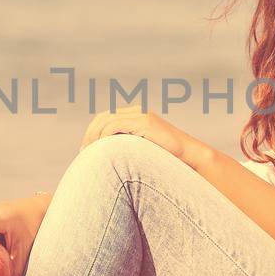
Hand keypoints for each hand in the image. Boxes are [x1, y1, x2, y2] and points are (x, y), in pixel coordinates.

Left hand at [80, 106, 205, 164]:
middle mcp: (137, 112)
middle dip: (90, 134)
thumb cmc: (169, 162)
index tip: (85, 150)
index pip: (106, 118)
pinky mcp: (144, 121)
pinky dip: (103, 137)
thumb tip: (108, 163)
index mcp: (136, 116)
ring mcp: (141, 115)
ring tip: (88, 153)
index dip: (92, 132)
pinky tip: (100, 150)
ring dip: (94, 137)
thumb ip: (127, 151)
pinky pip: (115, 126)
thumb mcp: (142, 154)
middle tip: (82, 152)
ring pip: (106, 120)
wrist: (191, 158)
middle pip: (102, 117)